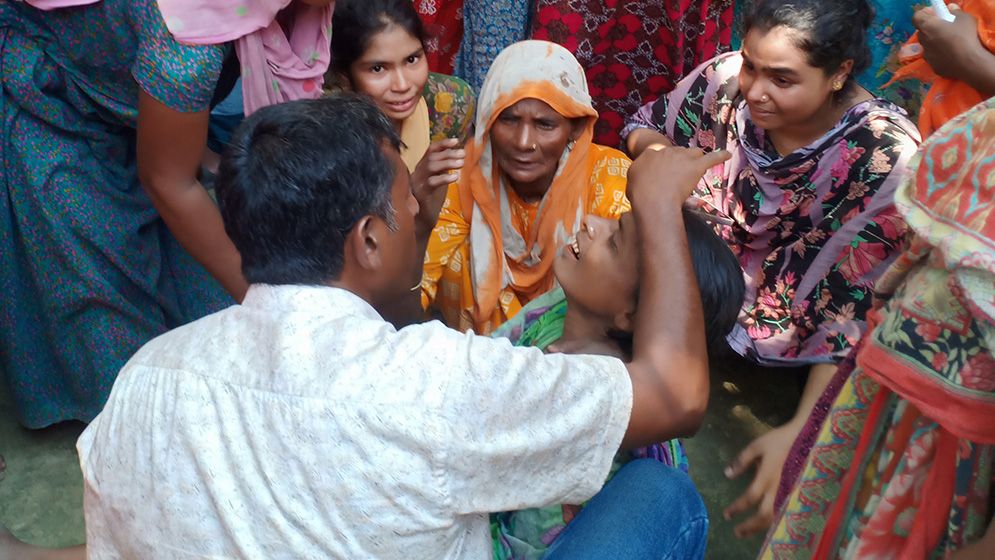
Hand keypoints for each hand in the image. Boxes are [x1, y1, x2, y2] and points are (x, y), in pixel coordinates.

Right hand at [411, 138, 464, 226]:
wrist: (422, 220)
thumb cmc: (431, 200)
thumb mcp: (439, 180)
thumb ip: (444, 169)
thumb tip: (459, 157)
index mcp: (422, 167)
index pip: (430, 150)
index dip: (443, 144)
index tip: (456, 141)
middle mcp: (417, 173)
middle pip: (431, 157)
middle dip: (448, 153)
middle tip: (463, 154)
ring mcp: (417, 183)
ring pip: (430, 166)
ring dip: (447, 163)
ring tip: (462, 163)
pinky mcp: (420, 194)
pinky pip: (432, 182)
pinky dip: (444, 178)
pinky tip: (455, 177)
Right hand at [627, 146, 729, 209]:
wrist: (653, 199)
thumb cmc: (640, 193)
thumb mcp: (632, 178)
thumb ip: (640, 173)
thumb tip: (645, 174)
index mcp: (651, 153)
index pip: (659, 153)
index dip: (662, 163)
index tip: (662, 172)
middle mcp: (668, 151)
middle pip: (678, 152)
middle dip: (679, 162)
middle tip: (676, 177)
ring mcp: (683, 157)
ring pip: (694, 152)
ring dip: (695, 159)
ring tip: (696, 168)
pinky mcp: (696, 166)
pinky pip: (712, 158)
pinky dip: (720, 156)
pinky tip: (727, 155)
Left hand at [723, 420, 800, 537]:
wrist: (809, 437)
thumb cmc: (781, 440)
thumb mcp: (757, 446)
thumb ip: (741, 461)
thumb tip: (727, 474)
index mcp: (767, 476)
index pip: (749, 498)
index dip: (737, 508)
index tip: (727, 515)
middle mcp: (779, 489)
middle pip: (763, 515)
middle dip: (749, 526)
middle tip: (737, 533)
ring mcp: (791, 494)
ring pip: (777, 518)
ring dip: (761, 528)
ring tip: (749, 533)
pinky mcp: (799, 494)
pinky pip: (786, 514)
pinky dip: (775, 523)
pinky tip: (768, 526)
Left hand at [913, 5, 982, 82]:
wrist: (969, 62)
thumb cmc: (966, 36)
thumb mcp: (964, 18)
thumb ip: (955, 12)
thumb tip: (950, 8)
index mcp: (927, 26)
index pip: (916, 17)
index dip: (924, 14)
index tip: (935, 15)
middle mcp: (923, 41)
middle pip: (922, 32)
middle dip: (931, 29)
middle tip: (945, 28)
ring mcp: (927, 55)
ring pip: (927, 46)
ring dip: (935, 43)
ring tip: (950, 43)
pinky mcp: (933, 67)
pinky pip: (934, 58)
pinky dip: (940, 55)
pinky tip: (952, 56)